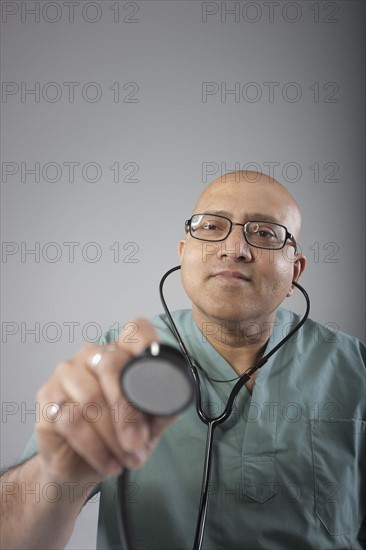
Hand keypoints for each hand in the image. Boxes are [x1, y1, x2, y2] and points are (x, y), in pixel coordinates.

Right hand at [35, 319, 175, 489]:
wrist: (79, 466)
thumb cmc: (115, 437)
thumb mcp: (149, 425)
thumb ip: (163, 408)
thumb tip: (179, 395)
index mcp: (120, 354)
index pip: (134, 331)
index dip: (144, 341)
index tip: (152, 361)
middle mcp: (92, 356)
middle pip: (112, 366)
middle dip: (128, 410)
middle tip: (138, 441)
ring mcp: (66, 374)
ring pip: (90, 398)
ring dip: (111, 435)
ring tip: (125, 457)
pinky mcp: (47, 397)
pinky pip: (70, 419)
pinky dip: (93, 446)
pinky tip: (106, 460)